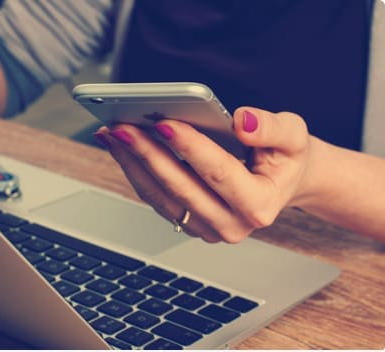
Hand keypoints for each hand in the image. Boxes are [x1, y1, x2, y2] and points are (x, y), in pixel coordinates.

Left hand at [94, 107, 312, 242]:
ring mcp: (206, 228)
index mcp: (259, 205)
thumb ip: (273, 128)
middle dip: (148, 154)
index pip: (218, 173)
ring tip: (113, 133)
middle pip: (181, 188)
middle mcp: (231, 225)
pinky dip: (135, 171)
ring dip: (133, 163)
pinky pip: (155, 198)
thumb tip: (242, 122)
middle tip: (123, 127)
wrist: (281, 181)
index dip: (190, 148)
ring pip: (160, 196)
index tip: (164, 123)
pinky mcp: (189, 222)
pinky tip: (121, 147)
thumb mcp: (294, 136)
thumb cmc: (285, 158)